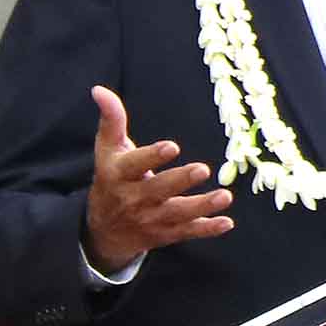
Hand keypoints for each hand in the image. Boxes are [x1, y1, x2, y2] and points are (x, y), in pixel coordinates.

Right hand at [82, 85, 232, 272]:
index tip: (172, 146)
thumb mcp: (107, 149)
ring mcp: (150, 219)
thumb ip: (111, 120)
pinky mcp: (164, 234)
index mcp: (119, 174)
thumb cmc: (112, 178)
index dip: (152, 156)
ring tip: (225, 196)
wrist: (102, 231)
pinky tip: (226, 221)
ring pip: (177, 214)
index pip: (134, 165)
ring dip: (201, 206)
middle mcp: (134, 198)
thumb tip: (100, 90)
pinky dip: (206, 229)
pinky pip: (186, 232)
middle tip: (203, 169)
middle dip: (180, 180)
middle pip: (158, 189)